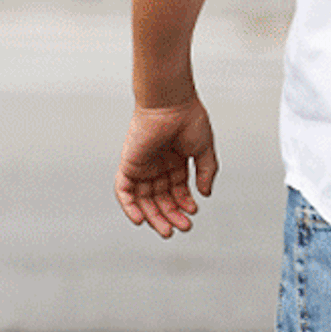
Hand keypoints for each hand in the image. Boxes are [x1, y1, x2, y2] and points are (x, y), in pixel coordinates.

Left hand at [115, 99, 219, 237]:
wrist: (170, 102)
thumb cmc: (187, 117)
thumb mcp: (204, 149)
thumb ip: (206, 172)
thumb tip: (205, 194)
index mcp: (175, 161)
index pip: (177, 190)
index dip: (184, 203)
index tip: (193, 211)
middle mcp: (157, 165)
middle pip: (161, 199)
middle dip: (171, 215)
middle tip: (182, 227)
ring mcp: (142, 166)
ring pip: (144, 199)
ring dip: (155, 216)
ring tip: (167, 229)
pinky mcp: (129, 164)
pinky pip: (124, 191)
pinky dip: (129, 207)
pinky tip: (141, 220)